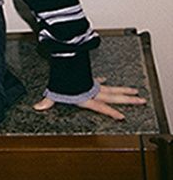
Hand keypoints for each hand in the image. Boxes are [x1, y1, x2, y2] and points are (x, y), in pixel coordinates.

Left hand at [32, 77, 146, 119]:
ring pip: (113, 88)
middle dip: (128, 99)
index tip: (122, 116)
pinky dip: (103, 81)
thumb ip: (47, 101)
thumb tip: (37, 107)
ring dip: (124, 90)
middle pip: (114, 96)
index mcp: (87, 97)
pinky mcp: (88, 78)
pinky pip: (99, 81)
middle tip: (141, 100)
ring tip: (136, 92)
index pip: (102, 107)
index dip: (111, 112)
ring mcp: (93, 84)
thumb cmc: (62, 80)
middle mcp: (93, 91)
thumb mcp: (54, 92)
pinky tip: (106, 80)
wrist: (65, 63)